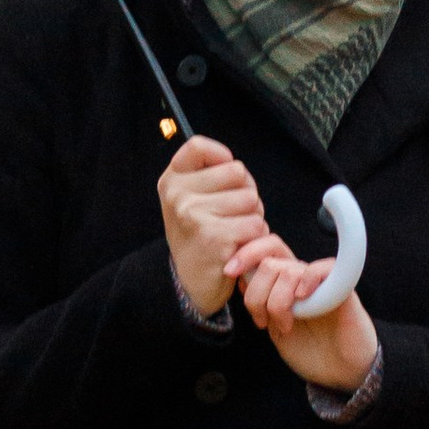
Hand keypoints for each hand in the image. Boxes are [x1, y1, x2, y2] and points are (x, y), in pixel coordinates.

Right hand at [158, 135, 265, 316]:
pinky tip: (240, 246)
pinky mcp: (215, 237)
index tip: (225, 176)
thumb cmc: (200, 235)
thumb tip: (237, 167)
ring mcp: (194, 215)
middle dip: (246, 192)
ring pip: (251, 199)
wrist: (191, 283)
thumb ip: (208, 176)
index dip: (221, 155)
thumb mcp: (190, 200)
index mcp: (171, 181)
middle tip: (233, 215)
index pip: (198, 146)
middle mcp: (178, 195)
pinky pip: (256, 224)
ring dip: (254, 217)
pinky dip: (256, 238)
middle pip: (237, 172)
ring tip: (236, 231)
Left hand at [228, 230, 378, 394]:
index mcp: (284, 284)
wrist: (341, 373)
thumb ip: (261, 303)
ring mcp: (321, 283)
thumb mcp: (274, 328)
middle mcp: (301, 279)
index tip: (229, 272)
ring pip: (287, 270)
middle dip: (256, 292)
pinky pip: (324, 268)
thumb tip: (240, 276)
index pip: (263, 250)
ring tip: (286, 324)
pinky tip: (303, 300)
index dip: (244, 254)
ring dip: (278, 301)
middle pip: (269, 260)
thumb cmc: (310, 352)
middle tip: (263, 320)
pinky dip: (308, 280)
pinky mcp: (341, 289)